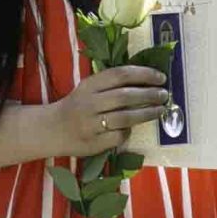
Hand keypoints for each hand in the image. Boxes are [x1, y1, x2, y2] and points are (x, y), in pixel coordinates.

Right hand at [51, 63, 166, 156]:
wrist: (51, 129)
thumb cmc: (78, 106)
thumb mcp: (89, 88)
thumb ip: (112, 84)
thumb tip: (148, 80)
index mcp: (89, 85)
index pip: (120, 74)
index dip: (143, 74)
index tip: (161, 77)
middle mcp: (89, 103)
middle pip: (125, 96)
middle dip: (149, 95)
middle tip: (165, 95)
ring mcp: (90, 124)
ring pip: (125, 118)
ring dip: (147, 113)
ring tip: (160, 110)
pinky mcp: (92, 143)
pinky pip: (118, 136)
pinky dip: (129, 132)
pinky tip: (134, 128)